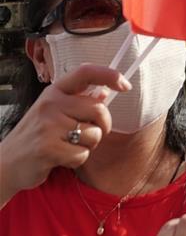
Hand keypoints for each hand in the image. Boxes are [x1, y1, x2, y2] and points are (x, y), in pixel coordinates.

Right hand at [0, 64, 128, 204]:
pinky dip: (77, 160)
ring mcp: (48, 125)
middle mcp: (51, 103)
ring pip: (94, 135)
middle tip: (90, 134)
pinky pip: (82, 155)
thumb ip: (78, 101)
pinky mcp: (48, 148)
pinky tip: (60, 158)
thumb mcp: (53, 112)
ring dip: (88, 146)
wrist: (6, 163)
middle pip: (98, 109)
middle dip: (102, 126)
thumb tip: (104, 93)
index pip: (86, 72)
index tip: (125, 85)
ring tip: (68, 146)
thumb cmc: (36, 135)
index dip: (110, 75)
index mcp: (54, 91)